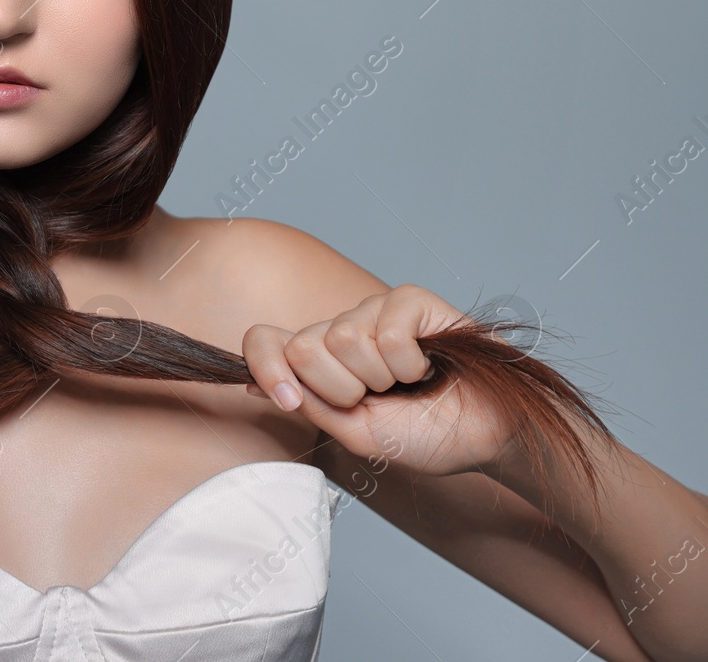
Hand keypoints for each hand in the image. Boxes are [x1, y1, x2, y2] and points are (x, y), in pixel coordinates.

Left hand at [241, 284, 516, 476]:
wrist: (485, 438)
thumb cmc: (425, 436)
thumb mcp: (356, 433)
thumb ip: (309, 404)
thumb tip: (252, 384)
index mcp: (320, 363)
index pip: (264, 341)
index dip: (265, 367)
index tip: (288, 401)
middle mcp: (339, 330)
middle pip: (302, 347)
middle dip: (341, 388)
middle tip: (379, 398)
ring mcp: (373, 311)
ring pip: (343, 337)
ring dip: (381, 377)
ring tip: (408, 383)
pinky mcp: (408, 300)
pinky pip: (385, 330)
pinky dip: (409, 362)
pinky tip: (428, 367)